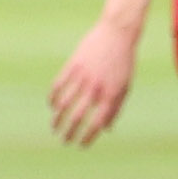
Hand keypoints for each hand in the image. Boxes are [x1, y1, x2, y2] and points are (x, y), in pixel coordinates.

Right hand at [49, 15, 140, 145]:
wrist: (117, 33)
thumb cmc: (124, 62)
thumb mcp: (126, 86)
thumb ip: (116, 109)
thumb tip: (105, 129)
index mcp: (111, 95)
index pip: (96, 124)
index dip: (87, 137)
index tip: (80, 145)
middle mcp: (96, 88)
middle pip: (78, 117)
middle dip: (69, 132)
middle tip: (64, 141)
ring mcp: (83, 77)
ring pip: (64, 103)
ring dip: (57, 118)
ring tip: (54, 127)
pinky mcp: (73, 65)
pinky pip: (58, 85)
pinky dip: (52, 98)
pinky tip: (52, 106)